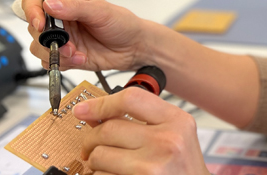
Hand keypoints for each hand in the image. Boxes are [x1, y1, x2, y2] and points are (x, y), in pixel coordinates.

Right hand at [23, 0, 146, 71]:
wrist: (134, 47)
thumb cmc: (122, 23)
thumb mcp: (101, 11)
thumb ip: (75, 8)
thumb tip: (50, 4)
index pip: (35, 1)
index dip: (32, 11)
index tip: (40, 23)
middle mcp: (60, 18)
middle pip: (34, 27)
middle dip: (47, 38)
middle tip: (66, 43)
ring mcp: (62, 38)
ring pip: (38, 47)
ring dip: (55, 53)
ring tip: (76, 53)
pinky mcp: (65, 55)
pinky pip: (50, 61)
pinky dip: (63, 63)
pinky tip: (80, 58)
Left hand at [75, 87, 209, 174]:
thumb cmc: (182, 167)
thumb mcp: (175, 135)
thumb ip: (144, 121)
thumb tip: (98, 115)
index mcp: (176, 121)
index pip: (131, 99)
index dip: (101, 103)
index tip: (84, 109)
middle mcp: (166, 141)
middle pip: (107, 129)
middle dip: (91, 140)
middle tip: (91, 147)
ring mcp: (150, 166)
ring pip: (98, 157)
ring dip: (96, 163)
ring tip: (109, 166)